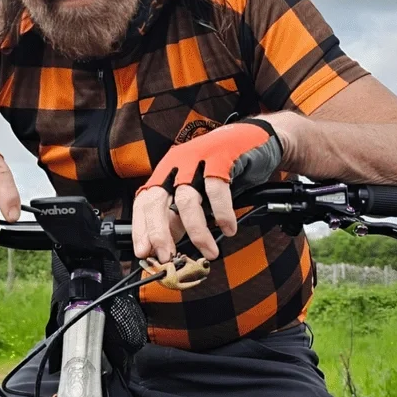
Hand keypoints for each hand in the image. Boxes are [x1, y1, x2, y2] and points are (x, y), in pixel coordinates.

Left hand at [132, 119, 282, 262]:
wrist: (255, 140)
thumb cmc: (224, 170)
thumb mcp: (197, 194)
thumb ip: (180, 216)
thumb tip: (167, 244)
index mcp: (165, 172)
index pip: (144, 202)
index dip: (141, 228)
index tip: (143, 252)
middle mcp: (176, 164)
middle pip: (157, 200)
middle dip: (159, 232)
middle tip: (167, 256)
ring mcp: (196, 159)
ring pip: (186, 199)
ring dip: (197, 231)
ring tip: (209, 251)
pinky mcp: (220, 157)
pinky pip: (216, 190)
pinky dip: (222, 213)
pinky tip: (228, 228)